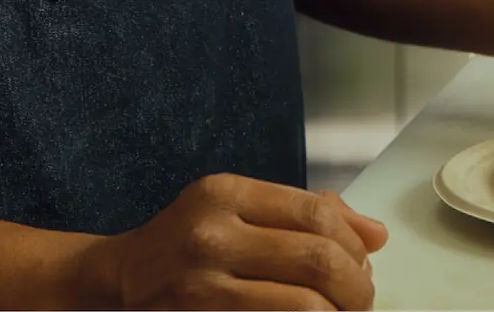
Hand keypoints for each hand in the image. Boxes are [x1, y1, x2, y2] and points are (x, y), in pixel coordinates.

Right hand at [74, 177, 388, 309]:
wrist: (117, 281)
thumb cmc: (187, 241)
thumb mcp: (237, 209)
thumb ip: (306, 212)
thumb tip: (376, 235)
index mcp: (226, 194)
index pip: (316, 214)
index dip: (354, 243)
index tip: (364, 262)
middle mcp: (211, 234)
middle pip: (317, 258)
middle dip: (356, 284)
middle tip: (362, 298)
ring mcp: (202, 285)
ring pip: (303, 304)